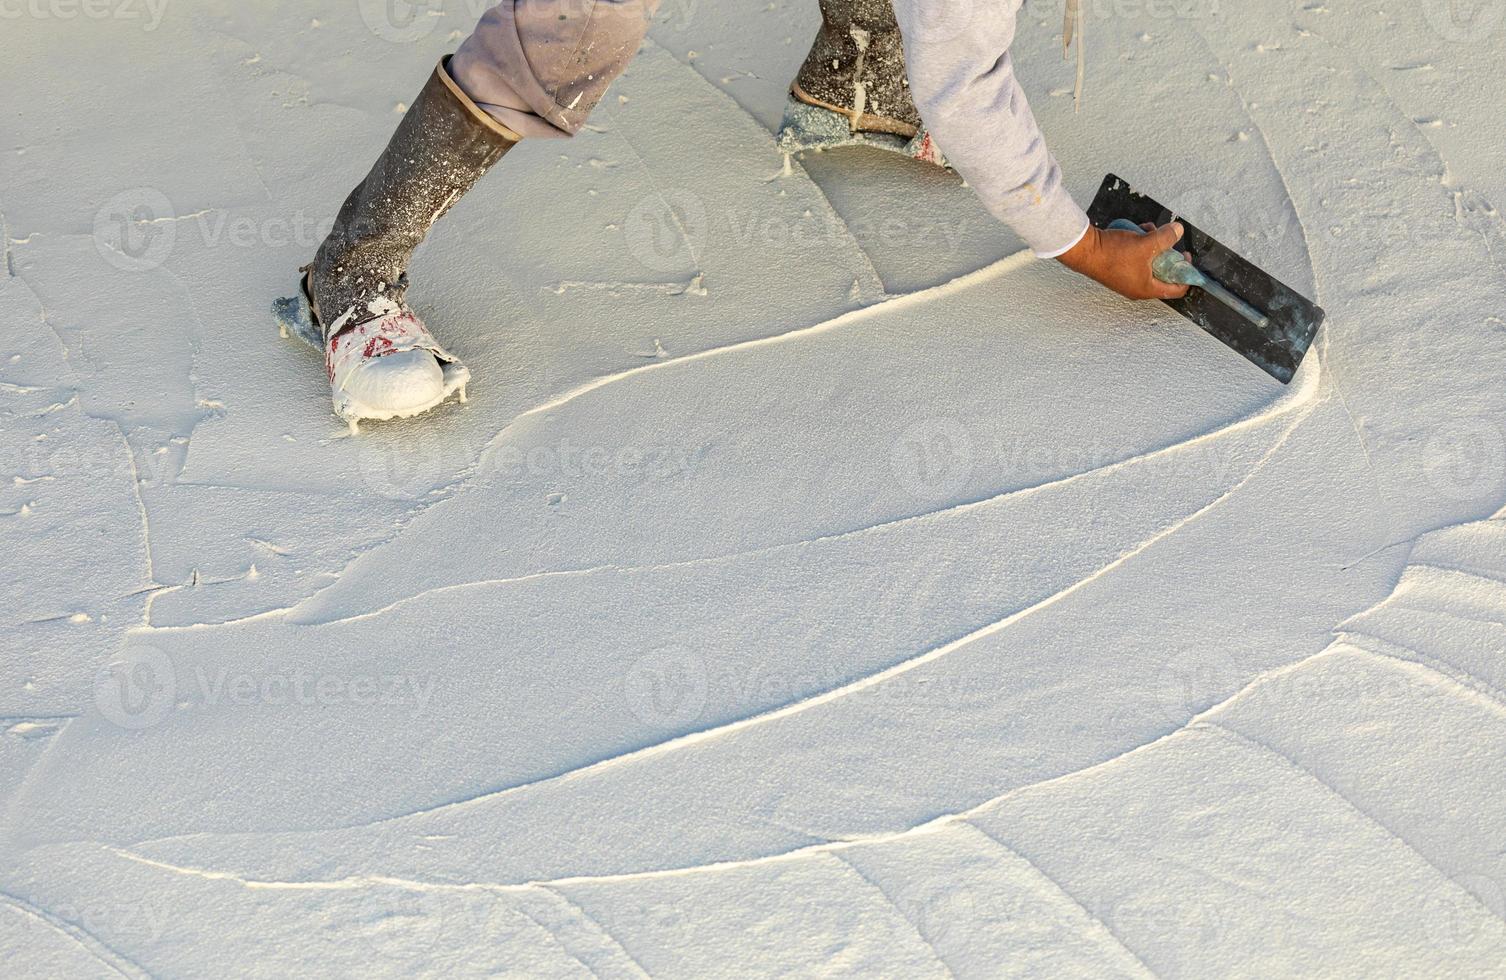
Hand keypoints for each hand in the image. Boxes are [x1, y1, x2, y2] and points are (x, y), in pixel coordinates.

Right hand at [1056, 221, 1190, 300]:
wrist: (1084, 251)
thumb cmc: (1112, 254)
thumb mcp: (1146, 243)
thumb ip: (1166, 237)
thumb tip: (1178, 230)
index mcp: (1147, 289)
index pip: (1177, 289)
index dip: (1186, 273)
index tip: (1186, 257)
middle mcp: (1137, 288)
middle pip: (1163, 275)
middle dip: (1167, 254)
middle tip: (1167, 241)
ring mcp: (1126, 280)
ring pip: (1149, 265)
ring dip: (1153, 247)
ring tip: (1149, 232)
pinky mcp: (1118, 271)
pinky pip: (1137, 260)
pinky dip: (1140, 247)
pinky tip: (1137, 233)